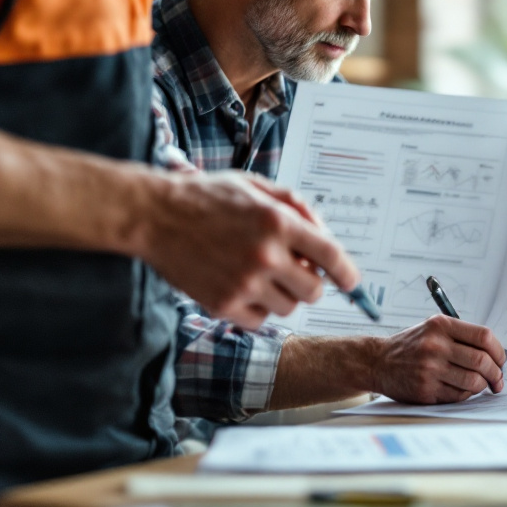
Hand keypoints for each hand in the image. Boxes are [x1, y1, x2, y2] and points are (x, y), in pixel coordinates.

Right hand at [138, 170, 358, 327]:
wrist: (154, 215)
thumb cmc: (206, 197)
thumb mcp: (255, 185)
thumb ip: (294, 206)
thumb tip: (323, 235)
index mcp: (277, 222)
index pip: (330, 255)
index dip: (346, 272)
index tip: (351, 282)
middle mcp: (265, 255)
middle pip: (314, 290)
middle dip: (309, 283)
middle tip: (293, 271)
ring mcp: (244, 283)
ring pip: (288, 307)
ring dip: (282, 295)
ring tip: (259, 275)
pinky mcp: (223, 304)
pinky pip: (260, 321)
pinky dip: (257, 310)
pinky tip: (242, 288)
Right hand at [372, 315, 505, 403]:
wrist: (377, 361)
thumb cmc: (410, 346)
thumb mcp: (433, 329)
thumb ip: (461, 337)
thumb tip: (495, 355)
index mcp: (441, 326)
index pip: (484, 336)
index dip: (499, 351)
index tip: (500, 360)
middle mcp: (435, 345)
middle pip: (482, 361)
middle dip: (496, 373)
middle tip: (497, 379)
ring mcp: (430, 369)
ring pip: (473, 381)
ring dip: (482, 386)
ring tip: (479, 385)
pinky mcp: (425, 389)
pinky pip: (458, 396)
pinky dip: (465, 394)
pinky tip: (460, 389)